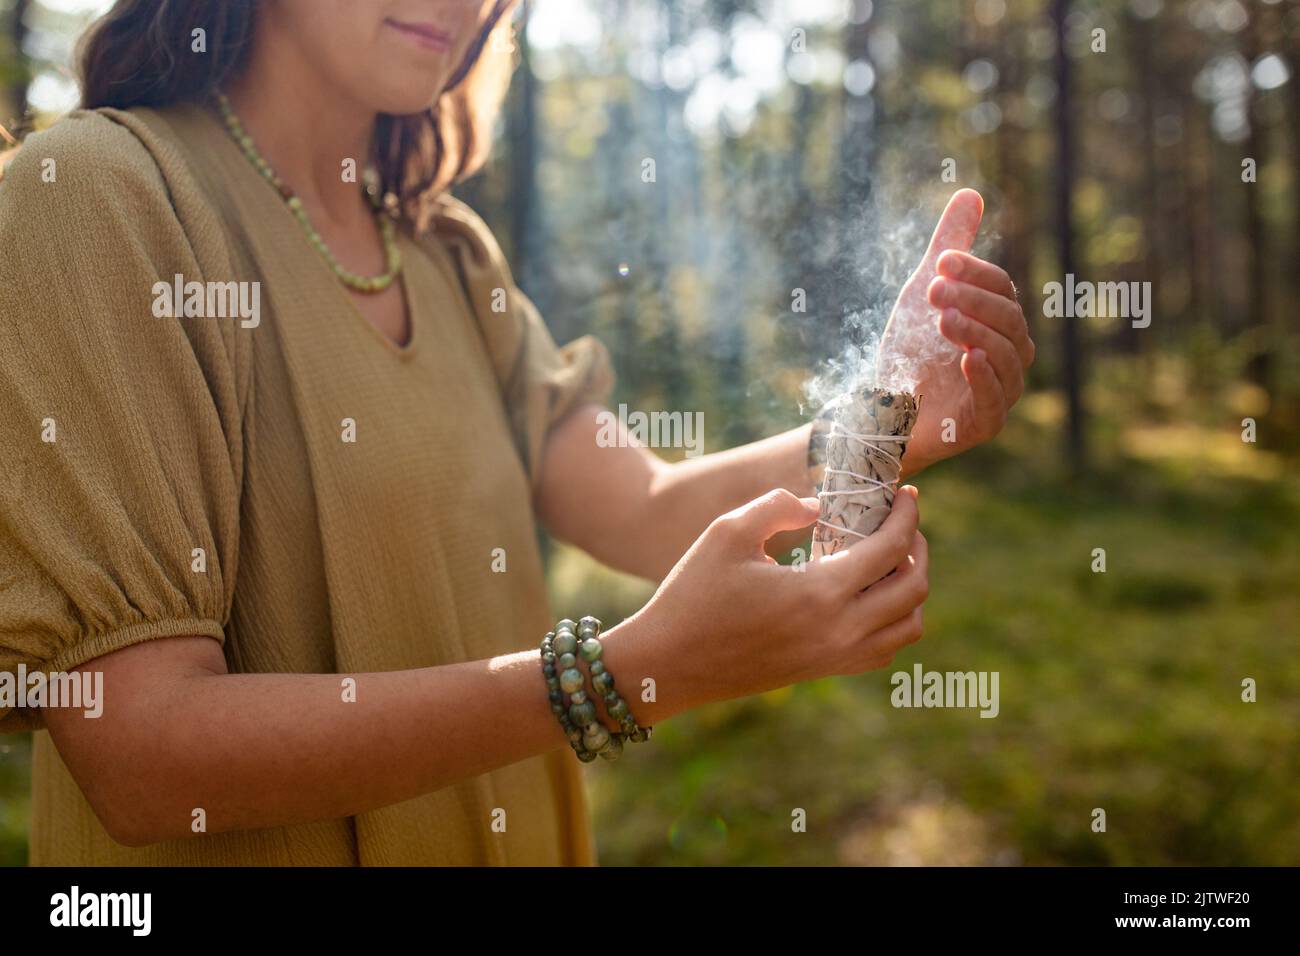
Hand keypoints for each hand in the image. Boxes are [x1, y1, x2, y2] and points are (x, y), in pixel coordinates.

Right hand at [620, 487, 927, 715]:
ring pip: (909, 626)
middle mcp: (839, 631)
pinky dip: (895, 620)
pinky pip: (885, 649)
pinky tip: (869, 595)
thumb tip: (818, 507)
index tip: (907, 493)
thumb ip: (777, 506)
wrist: (669, 664)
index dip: (906, 516)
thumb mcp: (727, 532)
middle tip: (902, 522)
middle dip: (918, 548)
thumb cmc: (693, 594)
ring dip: (913, 588)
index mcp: (819, 594)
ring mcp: (834, 657)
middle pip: (914, 589)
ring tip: (891, 559)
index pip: (892, 549)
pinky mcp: (823, 670)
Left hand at [877, 189, 1034, 475]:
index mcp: (1001, 323)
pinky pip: (997, 402)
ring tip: (944, 320)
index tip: (940, 262)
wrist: (880, 408)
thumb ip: (951, 247)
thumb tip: (970, 193)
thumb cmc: (911, 350)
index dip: (975, 273)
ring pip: (1008, 357)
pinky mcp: (983, 425)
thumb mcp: (926, 292)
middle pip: (1008, 320)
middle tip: (934, 291)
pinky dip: (987, 378)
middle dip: (972, 300)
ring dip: (977, 333)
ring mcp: (1000, 392)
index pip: (1002, 289)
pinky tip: (968, 357)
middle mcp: (1009, 356)